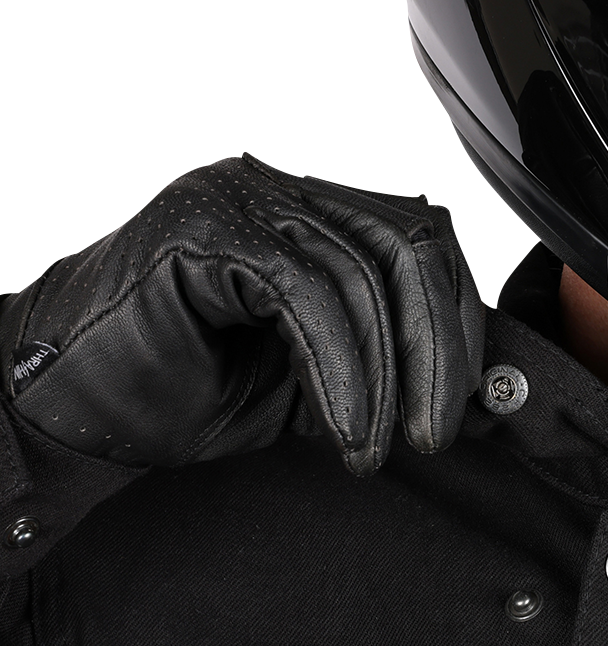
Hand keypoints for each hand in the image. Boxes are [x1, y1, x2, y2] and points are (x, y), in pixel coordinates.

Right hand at [0, 153, 483, 473]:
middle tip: (434, 436)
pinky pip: (306, 293)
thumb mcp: (326, 390)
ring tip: (373, 450)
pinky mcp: (207, 227)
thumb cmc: (193, 395)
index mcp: (322, 220)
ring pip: (365, 272)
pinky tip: (343, 432)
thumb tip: (490, 397)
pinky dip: (341, 373)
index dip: (460, 328)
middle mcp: (287, 195)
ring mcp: (246, 200)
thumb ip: (396, 376)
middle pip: (412, 246)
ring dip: (388, 377)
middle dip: (439, 351)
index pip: (427, 248)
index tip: (466, 410)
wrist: (79, 412)